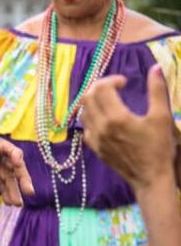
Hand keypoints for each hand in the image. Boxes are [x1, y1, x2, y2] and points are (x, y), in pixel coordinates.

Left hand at [0, 125, 33, 205]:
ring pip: (8, 175)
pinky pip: (1, 181)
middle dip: (22, 177)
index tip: (19, 161)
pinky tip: (9, 202)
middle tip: (29, 191)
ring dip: (14, 189)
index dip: (13, 153)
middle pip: (12, 164)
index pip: (4, 146)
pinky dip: (5, 191)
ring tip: (17, 203)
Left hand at [82, 67, 177, 194]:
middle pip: (88, 97)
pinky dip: (91, 117)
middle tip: (114, 87)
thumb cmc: (159, 148)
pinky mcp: (94, 148)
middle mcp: (101, 126)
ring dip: (93, 101)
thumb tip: (155, 68)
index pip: (102, 88)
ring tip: (109, 99)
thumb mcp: (162, 117)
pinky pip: (85, 127)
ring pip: (83, 111)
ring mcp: (95, 138)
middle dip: (99, 87)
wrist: (151, 178)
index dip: (111, 79)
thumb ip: (157, 91)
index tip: (124, 82)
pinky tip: (105, 118)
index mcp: (116, 117)